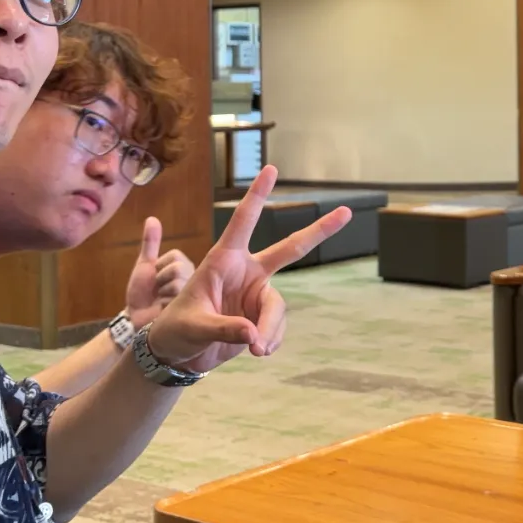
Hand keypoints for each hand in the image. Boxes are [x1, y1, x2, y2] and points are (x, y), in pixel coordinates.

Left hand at [123, 218, 192, 327]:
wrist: (136, 320)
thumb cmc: (142, 294)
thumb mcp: (144, 266)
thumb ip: (150, 243)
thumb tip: (152, 218)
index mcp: (183, 266)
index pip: (175, 256)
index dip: (159, 267)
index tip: (155, 279)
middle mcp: (193, 278)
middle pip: (178, 268)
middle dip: (159, 280)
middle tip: (157, 291)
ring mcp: (194, 295)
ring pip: (177, 283)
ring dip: (160, 293)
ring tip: (160, 301)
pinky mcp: (191, 311)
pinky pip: (175, 298)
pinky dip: (162, 304)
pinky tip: (162, 310)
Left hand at [146, 166, 351, 372]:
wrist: (177, 352)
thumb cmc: (176, 329)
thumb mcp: (194, 326)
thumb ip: (224, 328)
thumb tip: (255, 337)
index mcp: (223, 260)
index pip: (242, 223)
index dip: (256, 196)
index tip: (270, 169)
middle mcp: (245, 271)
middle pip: (290, 248)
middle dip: (319, 231)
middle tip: (346, 212)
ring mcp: (256, 293)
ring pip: (279, 307)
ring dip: (272, 329)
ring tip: (257, 351)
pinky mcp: (261, 315)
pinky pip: (277, 326)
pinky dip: (271, 340)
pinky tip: (257, 351)